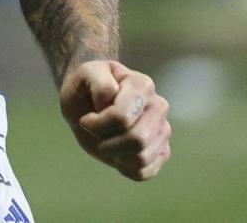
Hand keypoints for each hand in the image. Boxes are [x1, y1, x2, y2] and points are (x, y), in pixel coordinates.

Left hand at [60, 58, 171, 180]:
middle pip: (137, 140)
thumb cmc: (85, 88)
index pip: (122, 117)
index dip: (97, 124)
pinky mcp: (161, 151)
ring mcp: (163, 130)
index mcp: (142, 85)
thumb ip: (98, 83)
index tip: (86, 119)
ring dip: (115, 155)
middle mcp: (159, 107)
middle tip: (94, 133)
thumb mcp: (83, 75)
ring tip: (105, 141)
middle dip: (106, 142)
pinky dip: (125, 168)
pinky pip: (145, 172)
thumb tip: (113, 101)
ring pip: (142, 158)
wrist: (87, 102)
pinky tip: (116, 154)